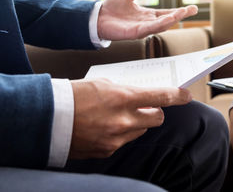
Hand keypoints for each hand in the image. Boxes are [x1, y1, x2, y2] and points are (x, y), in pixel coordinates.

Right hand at [69, 79, 191, 158]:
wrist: (45, 119)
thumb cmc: (73, 96)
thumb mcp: (103, 84)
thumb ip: (125, 91)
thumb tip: (139, 97)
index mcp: (123, 98)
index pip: (161, 97)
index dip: (177, 96)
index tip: (185, 95)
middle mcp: (123, 121)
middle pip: (157, 119)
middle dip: (155, 112)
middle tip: (146, 107)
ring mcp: (116, 138)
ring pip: (141, 131)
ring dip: (137, 124)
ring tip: (118, 116)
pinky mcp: (107, 151)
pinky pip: (124, 142)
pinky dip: (121, 134)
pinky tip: (105, 127)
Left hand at [97, 0, 197, 39]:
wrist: (96, 17)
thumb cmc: (111, 8)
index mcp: (147, 15)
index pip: (167, 13)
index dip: (179, 11)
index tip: (192, 8)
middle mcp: (147, 23)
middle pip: (167, 20)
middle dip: (180, 16)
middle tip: (193, 10)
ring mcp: (141, 29)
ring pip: (161, 25)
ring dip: (172, 20)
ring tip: (182, 13)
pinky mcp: (134, 33)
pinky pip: (149, 29)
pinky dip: (159, 25)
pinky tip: (167, 20)